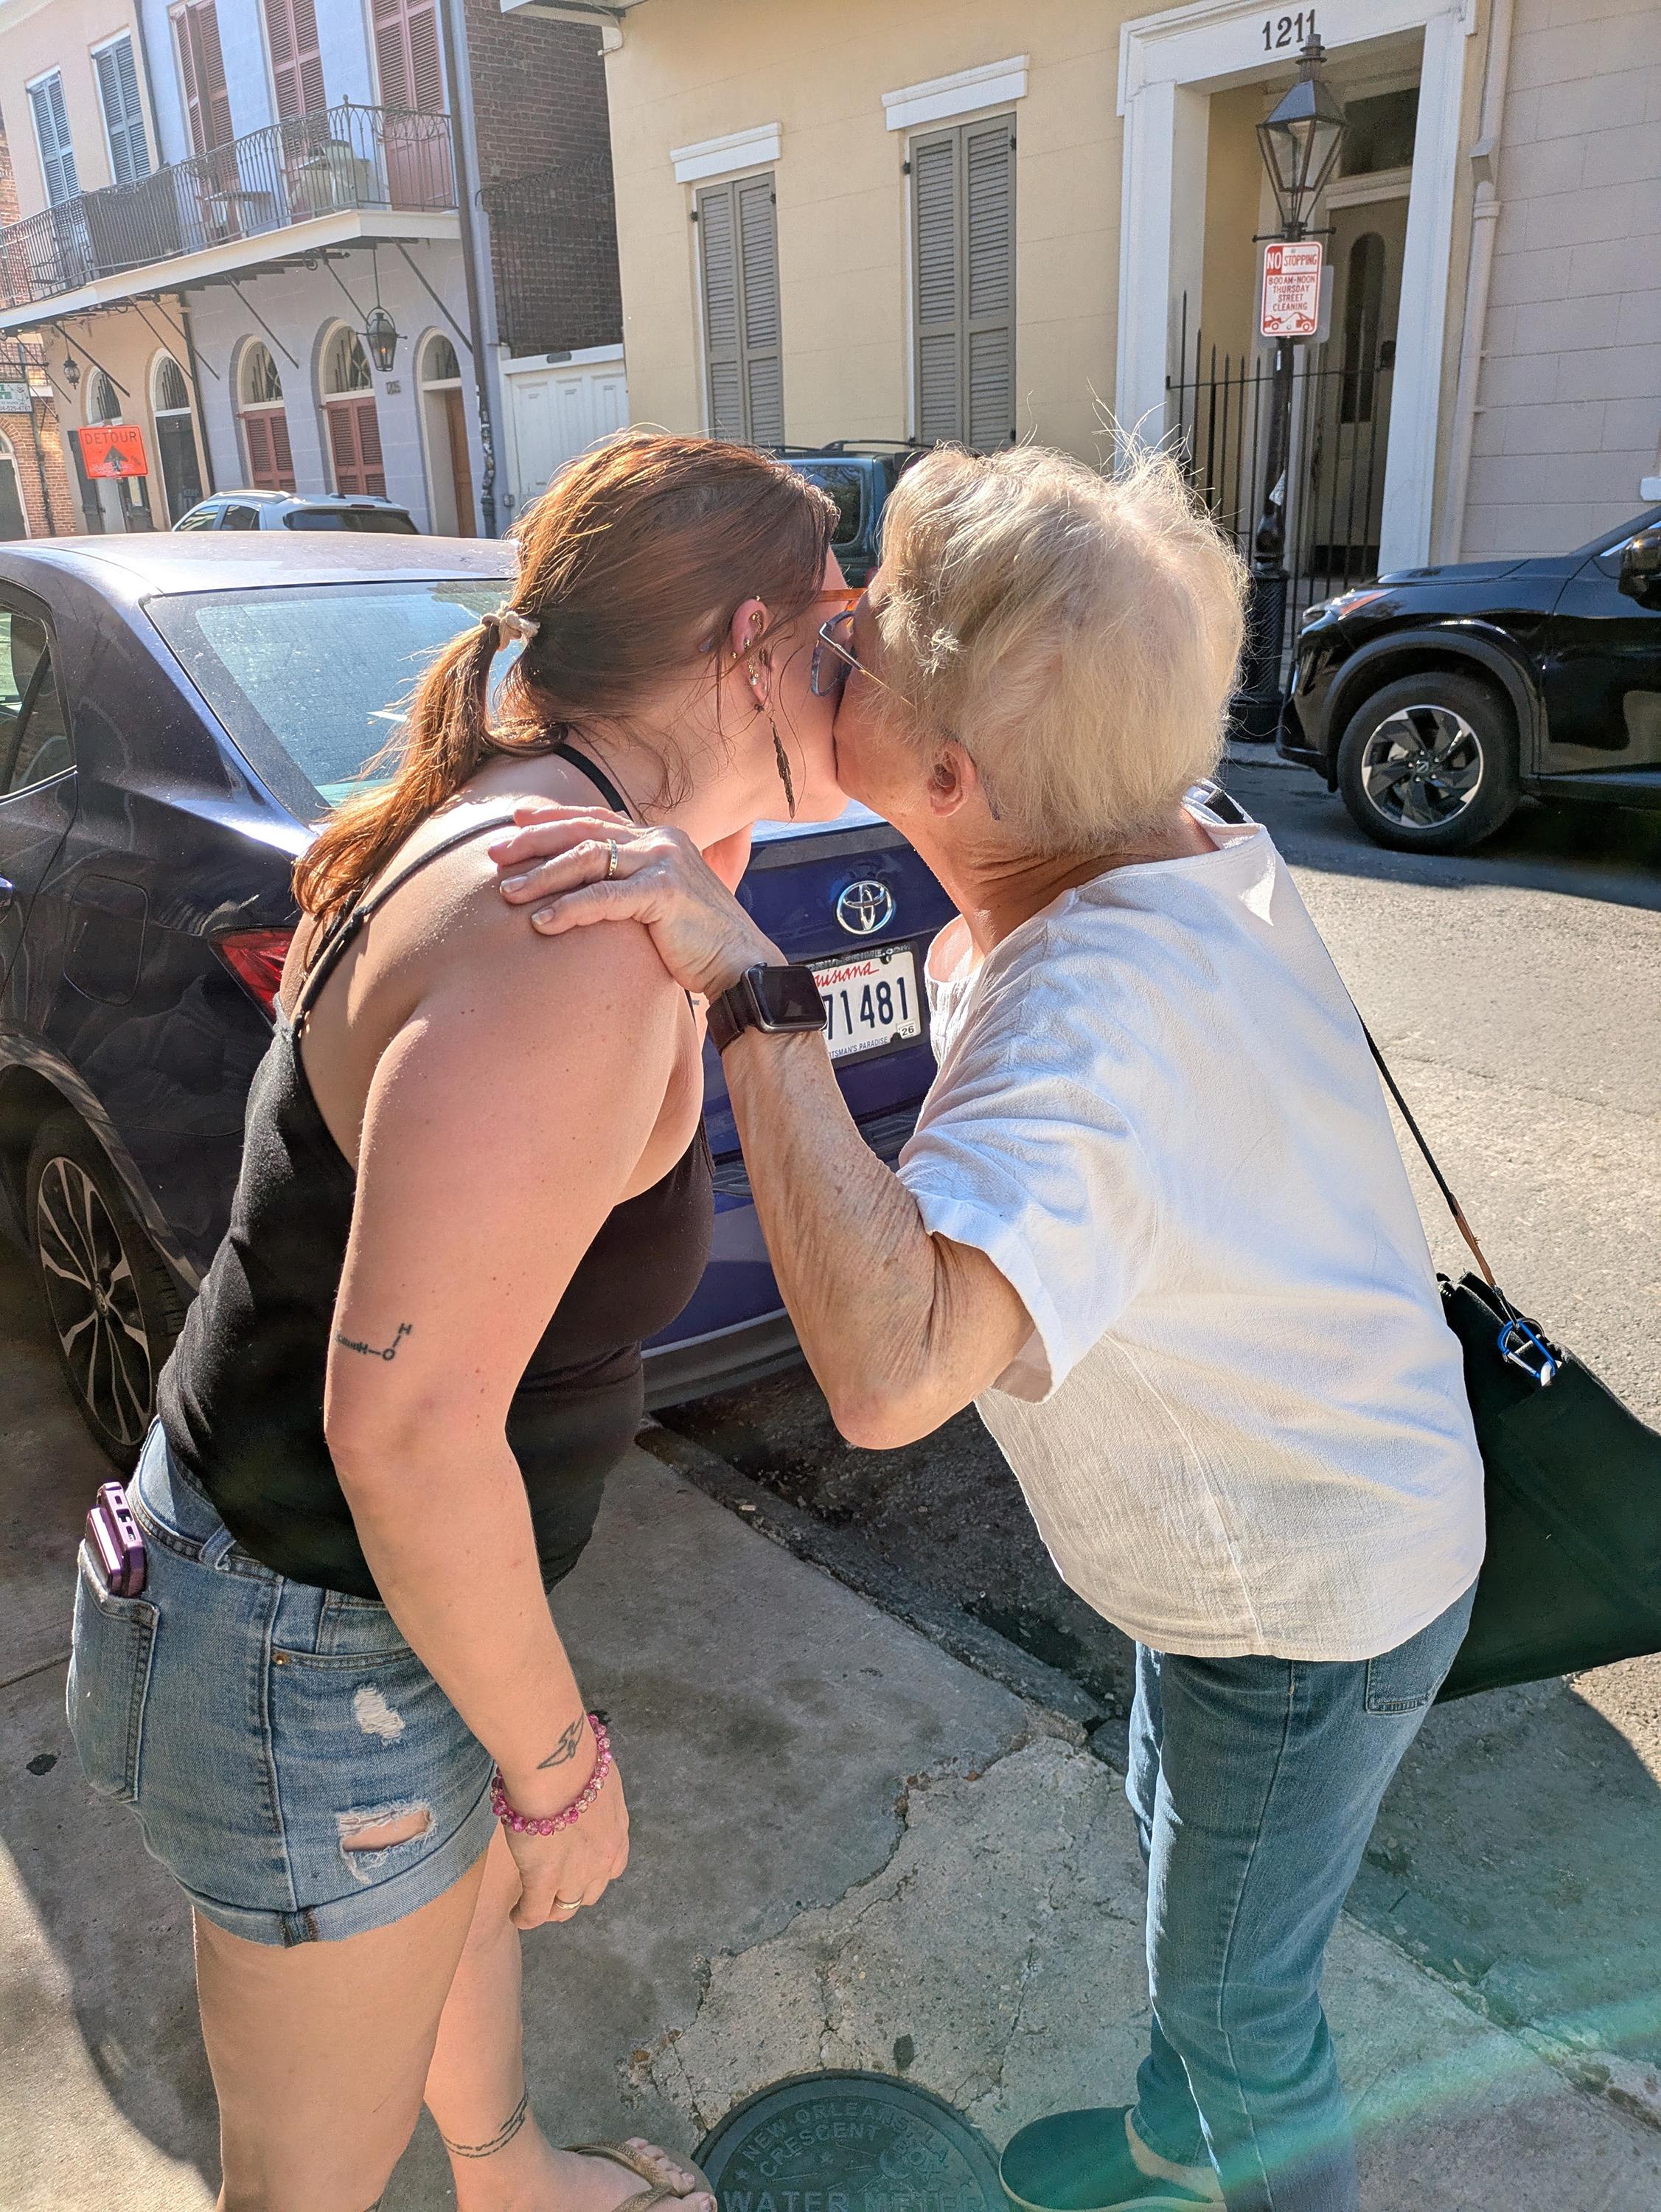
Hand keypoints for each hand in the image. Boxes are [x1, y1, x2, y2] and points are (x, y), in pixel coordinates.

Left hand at [492, 805, 779, 1001]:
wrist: (741, 965)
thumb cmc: (697, 942)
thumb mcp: (659, 902)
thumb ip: (629, 886)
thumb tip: (589, 889)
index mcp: (658, 839)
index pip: (596, 818)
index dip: (553, 817)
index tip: (515, 819)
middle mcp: (660, 841)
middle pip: (583, 831)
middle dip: (533, 841)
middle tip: (493, 855)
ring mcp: (664, 863)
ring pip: (587, 859)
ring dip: (542, 876)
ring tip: (507, 894)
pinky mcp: (665, 893)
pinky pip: (604, 897)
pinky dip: (568, 909)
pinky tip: (541, 922)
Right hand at [496, 1748, 630, 1930]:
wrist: (558, 1765)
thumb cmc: (575, 1755)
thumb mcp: (597, 1776)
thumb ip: (592, 1793)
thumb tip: (579, 1787)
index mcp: (617, 1832)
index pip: (613, 1867)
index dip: (594, 1871)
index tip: (578, 1867)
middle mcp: (603, 1859)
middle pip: (590, 1892)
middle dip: (574, 1892)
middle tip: (555, 1886)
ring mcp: (575, 1874)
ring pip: (565, 1907)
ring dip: (551, 1908)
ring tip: (534, 1905)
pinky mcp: (544, 1879)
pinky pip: (534, 1912)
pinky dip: (525, 1916)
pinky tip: (516, 1913)